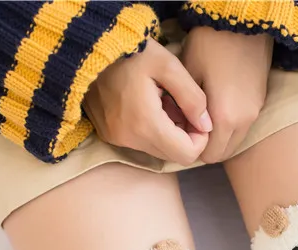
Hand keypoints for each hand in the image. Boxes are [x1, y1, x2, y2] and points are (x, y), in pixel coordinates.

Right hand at [83, 39, 212, 165]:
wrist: (90, 45)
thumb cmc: (133, 51)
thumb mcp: (169, 65)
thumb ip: (192, 97)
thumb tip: (207, 125)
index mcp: (145, 124)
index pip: (186, 154)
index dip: (200, 139)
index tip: (198, 116)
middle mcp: (129, 139)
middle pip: (172, 155)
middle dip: (185, 135)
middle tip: (182, 106)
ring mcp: (116, 138)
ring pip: (157, 150)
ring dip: (169, 132)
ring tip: (165, 102)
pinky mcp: (109, 134)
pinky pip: (140, 143)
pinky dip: (152, 130)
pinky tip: (150, 104)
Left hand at [182, 26, 272, 163]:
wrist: (242, 22)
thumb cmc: (210, 45)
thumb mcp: (187, 76)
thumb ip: (184, 109)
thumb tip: (179, 127)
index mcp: (225, 119)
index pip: (208, 156)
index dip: (191, 149)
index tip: (180, 134)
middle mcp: (244, 122)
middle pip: (223, 153)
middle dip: (205, 147)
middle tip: (188, 128)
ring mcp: (254, 112)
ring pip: (234, 141)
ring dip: (218, 137)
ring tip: (200, 117)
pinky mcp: (260, 102)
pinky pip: (242, 127)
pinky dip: (228, 127)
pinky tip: (215, 107)